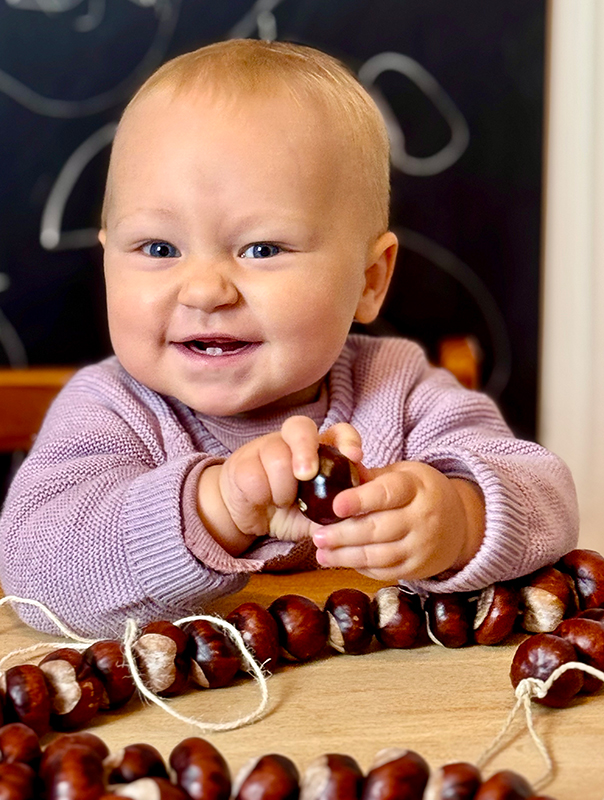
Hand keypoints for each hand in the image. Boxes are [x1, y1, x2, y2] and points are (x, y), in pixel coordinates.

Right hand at [196, 417, 362, 554]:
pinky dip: (264, 494)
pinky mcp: (242, 462)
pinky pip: (256, 475)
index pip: (338, 431)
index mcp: (317, 450)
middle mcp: (292, 442)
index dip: (348, 440)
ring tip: (283, 501)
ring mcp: (265, 447)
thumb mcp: (318, 516)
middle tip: (306, 476)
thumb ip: (339, 512)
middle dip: (305, 450)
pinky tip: (264, 500)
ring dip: (283, 487)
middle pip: (300, 426)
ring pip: (278, 456)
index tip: (355, 458)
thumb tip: (366, 509)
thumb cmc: (287, 512)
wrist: (246, 518)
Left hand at [312, 461, 484, 581]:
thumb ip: (371, 477)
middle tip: (316, 534)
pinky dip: (360, 568)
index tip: (335, 505)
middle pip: (378, 529)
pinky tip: (341, 561)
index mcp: (416, 488)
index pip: (388, 494)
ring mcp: (422, 546)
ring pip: (379, 555)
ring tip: (321, 552)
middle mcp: (423, 518)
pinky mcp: (418, 568)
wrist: (460, 523)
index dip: (360, 500)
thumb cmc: (420, 492)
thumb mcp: (402, 474)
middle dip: (343, 534)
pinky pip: (385, 571)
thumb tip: (337, 473)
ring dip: (346, 556)